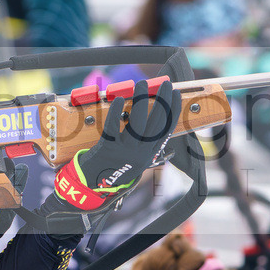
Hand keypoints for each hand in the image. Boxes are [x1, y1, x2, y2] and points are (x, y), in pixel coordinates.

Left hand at [53, 79, 180, 210]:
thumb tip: (152, 119)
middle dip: (164, 101)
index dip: (174, 111)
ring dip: (141, 101)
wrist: (92, 185)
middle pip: (156, 124)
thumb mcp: (135, 160)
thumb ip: (144, 144)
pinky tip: (121, 99)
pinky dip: (117, 112)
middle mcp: (140, 153)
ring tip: (142, 84)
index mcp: (149, 154)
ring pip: (137, 124)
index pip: (167, 130)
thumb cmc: (114, 167)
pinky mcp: (107, 149)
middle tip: (166, 84)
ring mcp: (124, 151)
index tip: (177, 95)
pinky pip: (113, 128)